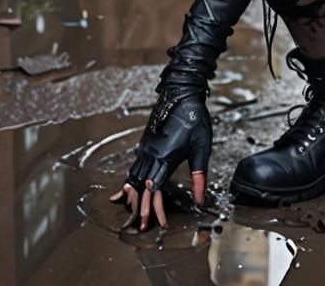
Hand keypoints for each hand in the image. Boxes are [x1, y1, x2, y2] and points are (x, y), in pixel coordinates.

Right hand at [109, 88, 211, 229]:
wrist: (181, 95)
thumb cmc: (194, 120)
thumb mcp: (201, 149)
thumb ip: (199, 176)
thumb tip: (200, 199)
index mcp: (163, 158)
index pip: (155, 190)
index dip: (157, 209)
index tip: (160, 223)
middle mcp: (149, 156)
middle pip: (141, 188)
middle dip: (141, 209)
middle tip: (142, 228)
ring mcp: (144, 150)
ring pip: (134, 179)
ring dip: (133, 198)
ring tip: (132, 214)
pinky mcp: (144, 146)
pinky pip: (133, 169)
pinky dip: (128, 183)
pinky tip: (123, 193)